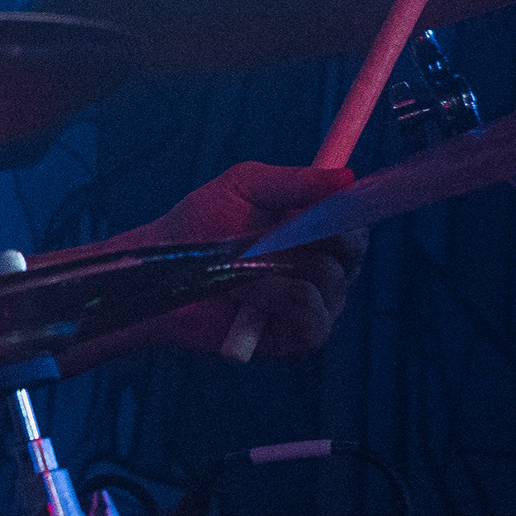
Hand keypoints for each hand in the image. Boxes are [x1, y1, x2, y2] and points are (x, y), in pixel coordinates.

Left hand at [110, 161, 365, 362]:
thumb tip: (347, 177)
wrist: (159, 269)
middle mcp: (322, 273)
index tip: (331, 205)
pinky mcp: (293, 338)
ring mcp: (311, 308)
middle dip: (317, 237)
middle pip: (352, 256)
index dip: (350, 216)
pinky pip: (313, 316)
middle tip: (278, 230)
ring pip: (331, 282)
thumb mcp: (245, 186)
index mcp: (317, 238)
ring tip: (239, 265)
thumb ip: (295, 181)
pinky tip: (245, 294)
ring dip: (283, 267)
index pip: (356, 228)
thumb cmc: (201, 223)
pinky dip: (279, 297)